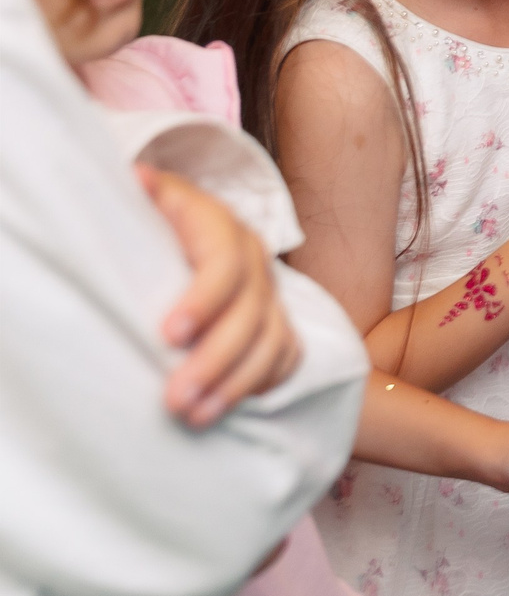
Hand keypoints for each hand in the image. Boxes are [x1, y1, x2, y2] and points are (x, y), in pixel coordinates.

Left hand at [139, 163, 302, 427]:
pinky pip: (285, 355)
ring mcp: (268, 292)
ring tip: (196, 416)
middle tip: (175, 399)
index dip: (205, 298)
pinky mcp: (273, 321)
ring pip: (272, 339)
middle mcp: (253, 258)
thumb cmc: (142, 223)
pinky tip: (228, 406)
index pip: (226, 261)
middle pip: (252, 311)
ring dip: (237, 382)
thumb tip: (137, 178)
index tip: (168, 334)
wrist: (172, 232)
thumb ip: (137, 196)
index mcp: (219, 226)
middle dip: (216, 359)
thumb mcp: (136, 202)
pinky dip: (262, 381)